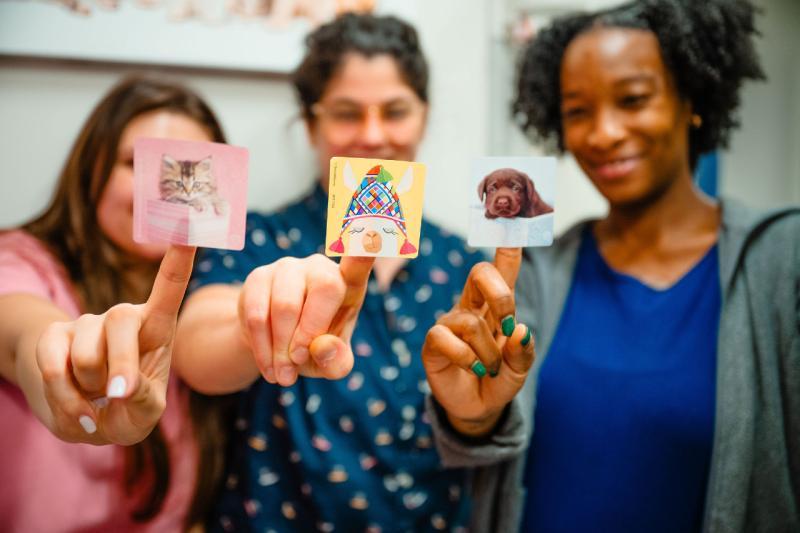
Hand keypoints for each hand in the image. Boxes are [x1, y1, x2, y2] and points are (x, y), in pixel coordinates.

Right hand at [35, 246, 194, 444]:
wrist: (85, 417)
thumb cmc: (128, 408)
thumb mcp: (146, 413)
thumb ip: (144, 402)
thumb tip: (120, 388)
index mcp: (156, 328)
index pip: (169, 287)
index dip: (179, 258)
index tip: (188, 226)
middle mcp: (122, 317)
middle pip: (121, 321)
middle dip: (120, 364)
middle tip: (119, 394)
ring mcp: (86, 324)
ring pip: (86, 353)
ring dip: (91, 388)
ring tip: (98, 399)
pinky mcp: (53, 337)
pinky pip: (53, 365)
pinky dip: (65, 399)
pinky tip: (78, 411)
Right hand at [238, 254, 374, 386]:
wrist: (274, 347)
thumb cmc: (314, 349)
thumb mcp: (331, 363)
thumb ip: (337, 361)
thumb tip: (322, 346)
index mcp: (348, 283)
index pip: (359, 261)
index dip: (365, 249)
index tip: (375, 233)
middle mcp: (320, 267)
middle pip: (323, 291)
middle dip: (308, 336)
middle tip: (297, 367)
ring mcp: (288, 268)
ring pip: (285, 307)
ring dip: (281, 350)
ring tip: (283, 376)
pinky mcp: (259, 277)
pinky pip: (257, 315)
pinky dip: (262, 348)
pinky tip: (269, 368)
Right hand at [422, 248, 534, 436]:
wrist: (477, 409)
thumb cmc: (499, 379)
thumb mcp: (520, 370)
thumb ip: (523, 352)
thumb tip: (520, 330)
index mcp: (496, 307)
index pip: (502, 270)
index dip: (506, 246)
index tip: (511, 223)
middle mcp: (471, 308)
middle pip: (479, 274)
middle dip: (500, 295)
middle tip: (508, 325)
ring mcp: (450, 324)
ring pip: (471, 321)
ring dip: (489, 352)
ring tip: (491, 369)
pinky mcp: (433, 343)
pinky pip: (447, 338)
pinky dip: (467, 358)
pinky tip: (474, 369)